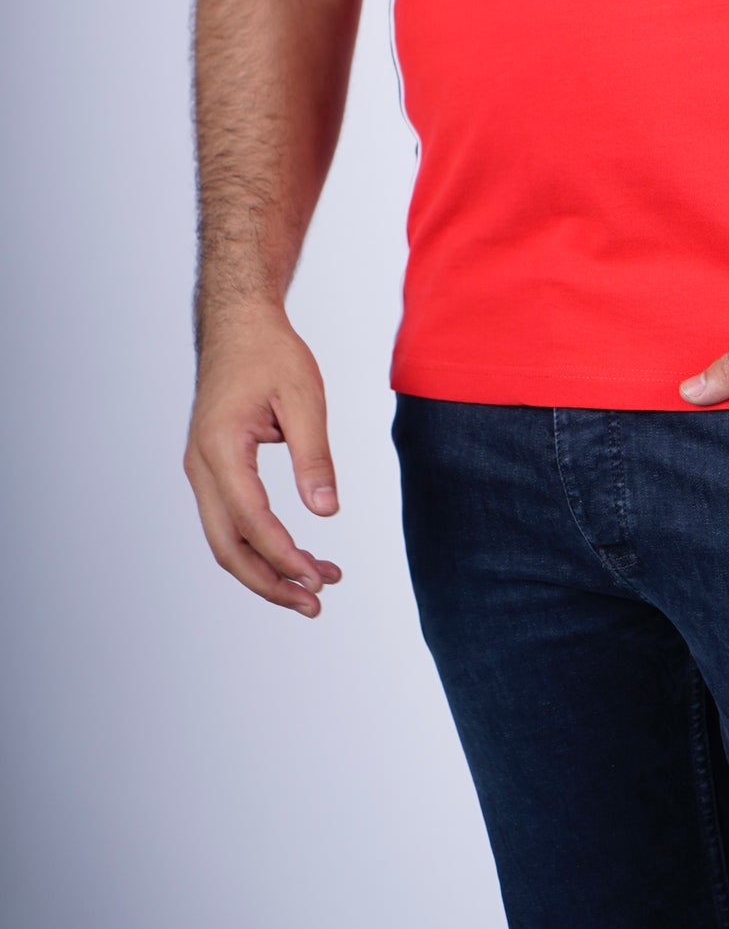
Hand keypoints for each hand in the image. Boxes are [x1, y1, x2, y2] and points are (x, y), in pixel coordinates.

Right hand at [184, 305, 343, 617]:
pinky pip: (230, 521)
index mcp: (220, 448)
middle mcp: (201, 466)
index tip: (319, 578)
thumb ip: (315, 456)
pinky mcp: (212, 470)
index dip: (285, 555)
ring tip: (316, 585)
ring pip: (225, 539)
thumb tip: (327, 512)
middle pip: (228, 546)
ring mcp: (201, 470)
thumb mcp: (304, 397)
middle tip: (317, 603)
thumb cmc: (271, 354)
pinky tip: (296, 555)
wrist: (238, 325)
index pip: (251, 519)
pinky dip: (260, 545)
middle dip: (271, 581)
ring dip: (266, 569)